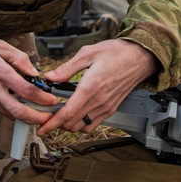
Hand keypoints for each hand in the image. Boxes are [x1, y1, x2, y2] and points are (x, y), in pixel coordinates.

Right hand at [0, 30, 58, 123]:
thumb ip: (18, 58)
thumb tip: (34, 71)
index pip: (25, 90)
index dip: (42, 97)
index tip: (52, 99)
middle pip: (18, 110)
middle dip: (36, 117)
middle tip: (49, 118)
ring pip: (8, 114)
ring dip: (25, 117)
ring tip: (39, 114)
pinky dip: (12, 111)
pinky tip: (21, 106)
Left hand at [35, 39, 157, 136]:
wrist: (139, 57)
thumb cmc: (116, 52)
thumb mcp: (88, 53)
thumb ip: (67, 68)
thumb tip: (50, 77)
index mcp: (90, 87)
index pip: (68, 112)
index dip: (52, 123)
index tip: (41, 128)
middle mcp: (99, 101)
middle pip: (72, 123)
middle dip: (56, 124)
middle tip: (46, 118)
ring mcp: (106, 107)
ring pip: (82, 127)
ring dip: (68, 125)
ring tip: (59, 116)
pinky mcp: (111, 109)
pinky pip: (93, 124)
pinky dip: (81, 125)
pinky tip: (76, 115)